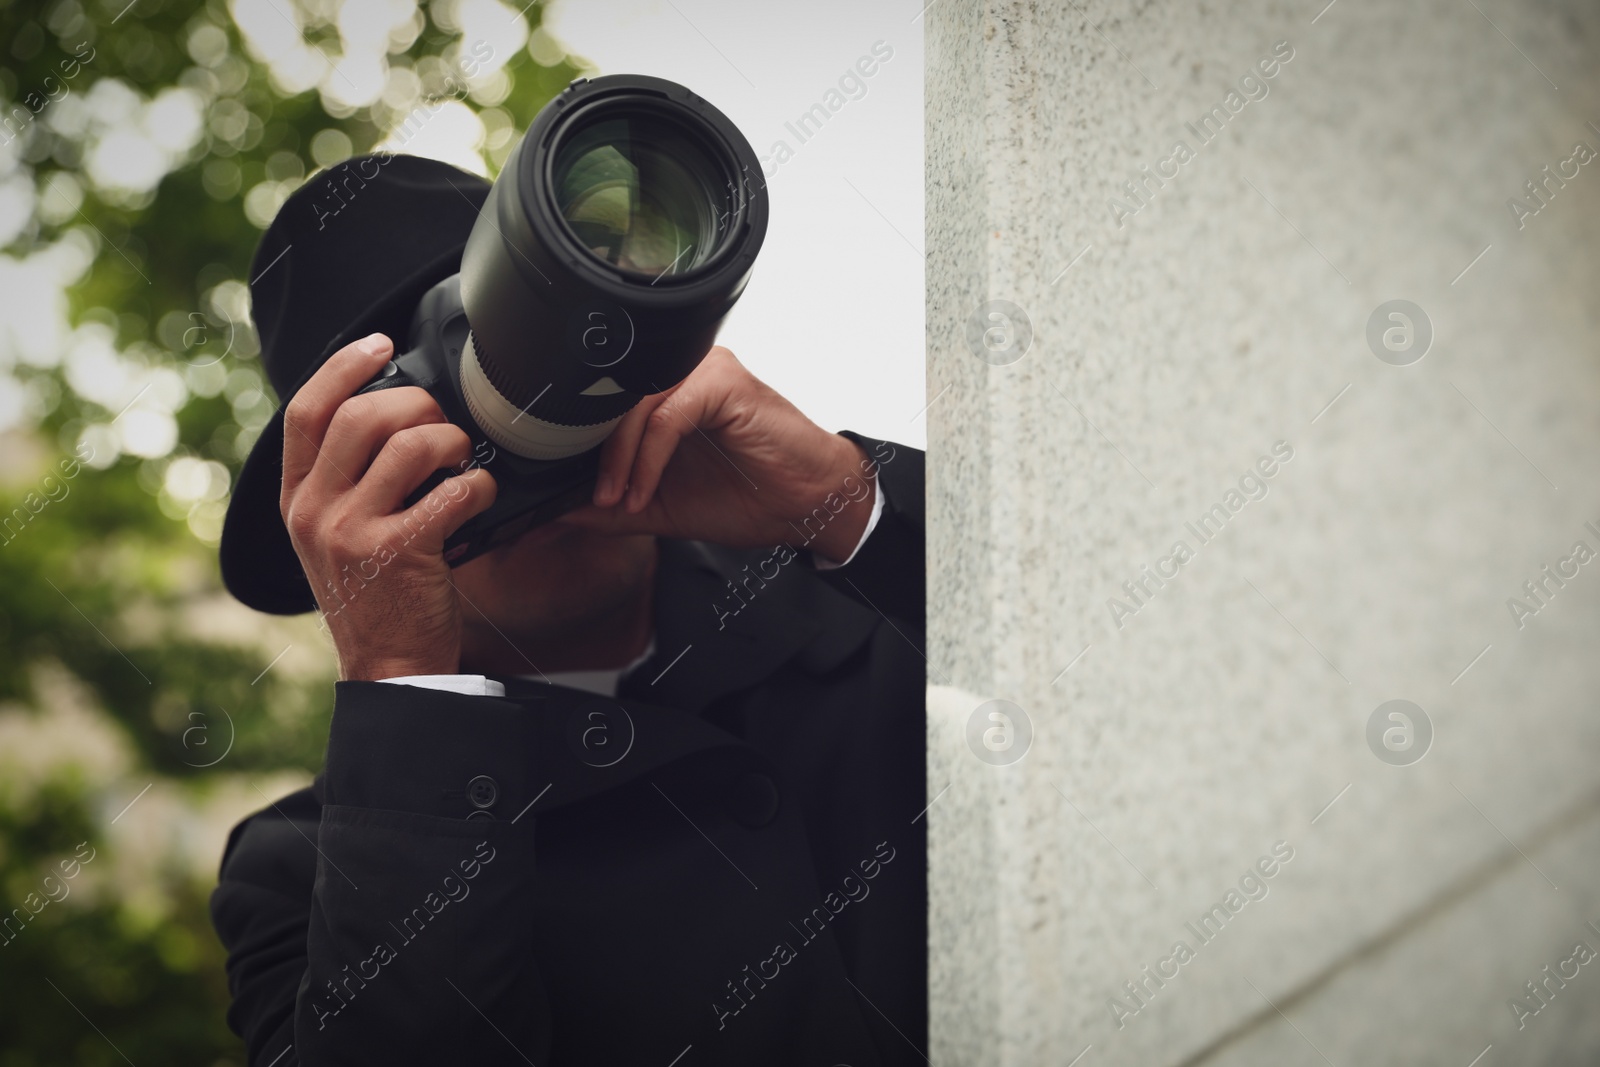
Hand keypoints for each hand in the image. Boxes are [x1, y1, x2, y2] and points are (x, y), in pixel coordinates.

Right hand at [279, 333, 496, 680]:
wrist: (388, 667)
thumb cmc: (376, 596)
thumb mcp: (335, 535)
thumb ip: (347, 480)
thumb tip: (393, 413)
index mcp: (297, 500)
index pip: (306, 412)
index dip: (343, 367)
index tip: (380, 343)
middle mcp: (315, 511)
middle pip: (361, 416)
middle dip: (415, 403)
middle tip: (442, 422)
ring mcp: (352, 532)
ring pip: (409, 445)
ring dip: (452, 442)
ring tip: (462, 461)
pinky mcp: (398, 552)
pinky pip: (451, 491)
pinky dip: (478, 485)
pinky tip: (481, 496)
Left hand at [560, 347, 878, 562]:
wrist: (809, 505)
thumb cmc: (751, 496)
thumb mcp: (661, 507)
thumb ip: (610, 507)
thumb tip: (554, 514)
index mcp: (665, 392)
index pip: (604, 406)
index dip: (581, 447)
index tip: (570, 490)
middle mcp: (682, 371)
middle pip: (613, 402)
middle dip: (594, 456)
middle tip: (593, 500)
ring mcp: (703, 371)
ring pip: (635, 406)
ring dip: (619, 459)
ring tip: (619, 499)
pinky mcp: (722, 382)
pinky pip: (666, 417)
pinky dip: (648, 459)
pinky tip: (645, 491)